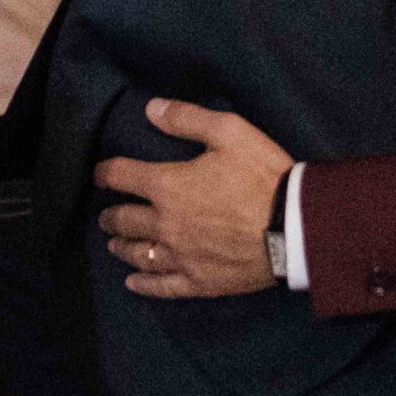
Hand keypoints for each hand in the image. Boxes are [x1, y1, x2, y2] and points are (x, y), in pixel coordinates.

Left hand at [94, 97, 293, 299]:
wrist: (295, 227)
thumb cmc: (263, 176)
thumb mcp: (229, 132)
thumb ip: (187, 118)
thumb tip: (151, 109)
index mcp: (168, 186)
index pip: (122, 176)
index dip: (106, 173)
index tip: (100, 174)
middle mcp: (165, 224)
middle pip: (124, 220)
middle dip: (111, 215)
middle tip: (106, 215)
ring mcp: (181, 256)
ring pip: (138, 254)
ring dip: (122, 247)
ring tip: (114, 244)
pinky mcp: (199, 281)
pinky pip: (162, 286)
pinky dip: (143, 284)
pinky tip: (133, 283)